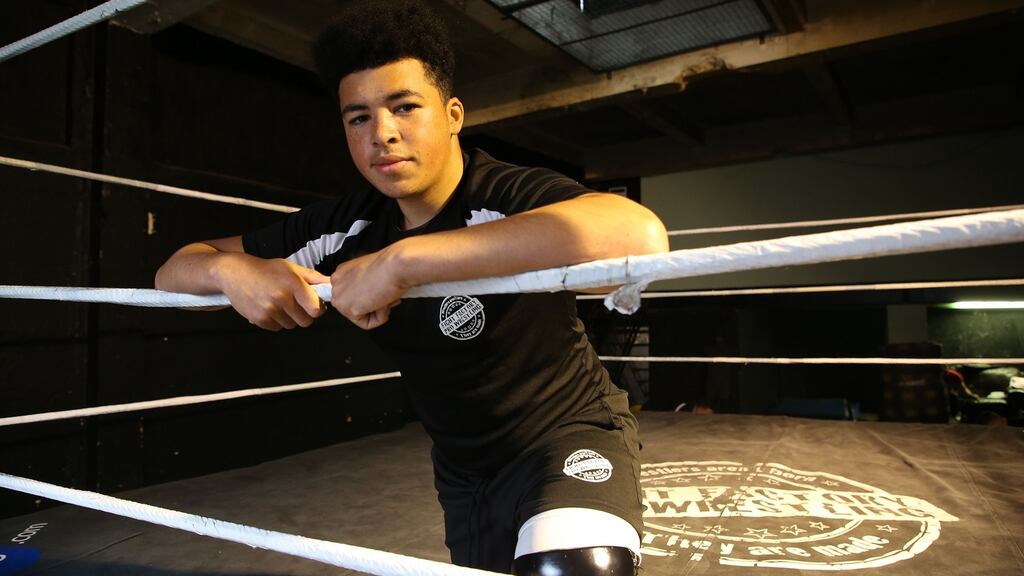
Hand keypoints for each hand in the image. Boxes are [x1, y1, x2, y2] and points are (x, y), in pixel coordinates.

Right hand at [215, 254, 329, 330]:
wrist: (235, 273)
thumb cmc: (267, 269)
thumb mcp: (291, 268)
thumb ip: (313, 277)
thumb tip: (332, 284)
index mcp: (294, 284)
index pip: (316, 310)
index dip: (317, 309)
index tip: (314, 305)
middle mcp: (282, 298)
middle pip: (305, 322)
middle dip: (304, 315)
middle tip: (296, 305)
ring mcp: (269, 310)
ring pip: (291, 325)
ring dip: (289, 318)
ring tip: (279, 303)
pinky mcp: (259, 319)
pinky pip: (276, 328)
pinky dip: (275, 321)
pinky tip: (269, 307)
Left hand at [330, 249, 405, 329]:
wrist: (396, 266)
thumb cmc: (391, 265)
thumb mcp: (372, 272)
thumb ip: (365, 284)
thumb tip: (370, 297)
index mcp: (342, 272)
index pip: (351, 294)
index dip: (369, 295)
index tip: (378, 289)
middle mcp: (337, 284)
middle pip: (353, 306)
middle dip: (372, 304)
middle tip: (384, 294)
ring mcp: (340, 297)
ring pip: (359, 316)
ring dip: (377, 310)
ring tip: (384, 296)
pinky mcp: (349, 310)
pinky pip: (367, 324)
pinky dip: (380, 317)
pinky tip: (383, 302)